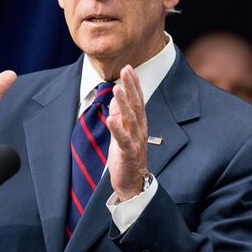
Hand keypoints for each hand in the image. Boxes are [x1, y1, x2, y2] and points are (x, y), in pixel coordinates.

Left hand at [106, 65, 148, 201]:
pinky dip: (117, 128)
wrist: (132, 182)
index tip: (129, 68)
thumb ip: (120, 116)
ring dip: (123, 103)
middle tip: (126, 70)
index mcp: (139, 123)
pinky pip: (123, 139)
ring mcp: (135, 140)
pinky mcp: (128, 152)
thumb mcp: (122, 132)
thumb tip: (116, 100)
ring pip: (130, 119)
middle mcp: (139, 129)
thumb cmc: (126, 156)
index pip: (137, 99)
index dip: (134, 84)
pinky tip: (111, 118)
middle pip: (136, 104)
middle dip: (131, 87)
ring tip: (117, 88)